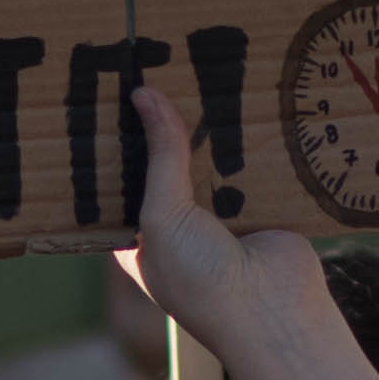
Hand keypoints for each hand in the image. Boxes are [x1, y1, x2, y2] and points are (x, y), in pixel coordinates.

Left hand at [112, 89, 378, 379]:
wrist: (272, 313)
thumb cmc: (200, 280)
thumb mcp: (163, 214)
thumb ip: (160, 155)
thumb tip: (144, 95)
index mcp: (140, 236)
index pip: (121, 180)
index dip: (116, 142)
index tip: (106, 93)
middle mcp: (177, 226)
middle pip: (167, 164)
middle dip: (163, 126)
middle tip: (153, 66)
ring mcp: (220, 216)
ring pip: (209, 160)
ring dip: (209, 126)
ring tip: (195, 66)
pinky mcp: (259, 206)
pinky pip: (250, 164)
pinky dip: (249, 140)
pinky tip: (243, 95)